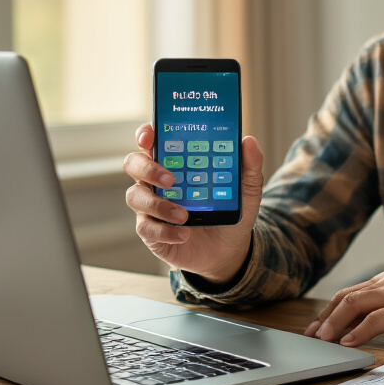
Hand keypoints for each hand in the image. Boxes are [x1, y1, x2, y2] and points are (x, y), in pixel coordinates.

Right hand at [123, 124, 263, 284]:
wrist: (228, 249)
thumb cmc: (228, 210)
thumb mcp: (246, 188)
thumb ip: (248, 165)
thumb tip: (249, 141)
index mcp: (174, 161)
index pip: (151, 141)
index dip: (145, 135)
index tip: (149, 137)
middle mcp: (156, 180)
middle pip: (134, 164)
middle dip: (147, 168)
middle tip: (171, 179)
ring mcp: (150, 205)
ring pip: (135, 196)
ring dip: (158, 204)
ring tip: (184, 215)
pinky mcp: (151, 230)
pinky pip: (146, 227)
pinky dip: (165, 231)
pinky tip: (183, 233)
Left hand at [305, 268, 383, 346]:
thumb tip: (358, 328)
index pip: (352, 292)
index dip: (330, 310)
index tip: (317, 327)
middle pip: (346, 296)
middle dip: (324, 317)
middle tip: (311, 336)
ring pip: (354, 304)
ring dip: (333, 324)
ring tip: (322, 341)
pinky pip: (374, 320)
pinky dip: (357, 332)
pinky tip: (347, 343)